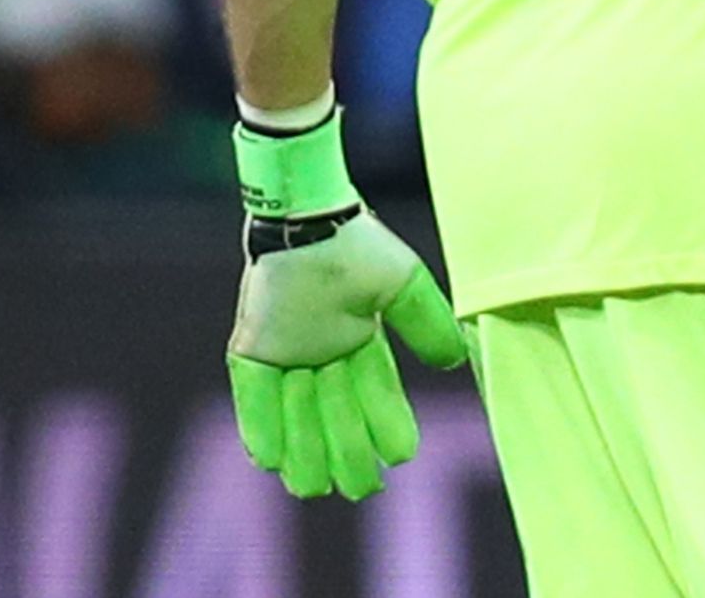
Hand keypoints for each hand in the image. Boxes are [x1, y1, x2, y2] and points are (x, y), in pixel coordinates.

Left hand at [227, 110, 467, 499]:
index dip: (389, 424)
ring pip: (295, 414)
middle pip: (336, 414)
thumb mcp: (403, 283)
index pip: (377, 392)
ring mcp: (284, 352)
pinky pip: (253, 396)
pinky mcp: (250, 349)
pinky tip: (268, 460)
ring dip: (304, 452)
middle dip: (348, 453)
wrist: (305, 217)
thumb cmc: (358, 245)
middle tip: (362, 489)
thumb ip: (426, 322)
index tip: (403, 455)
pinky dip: (261, 426)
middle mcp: (321, 353)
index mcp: (360, 340)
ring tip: (314, 488)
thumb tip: (454, 364)